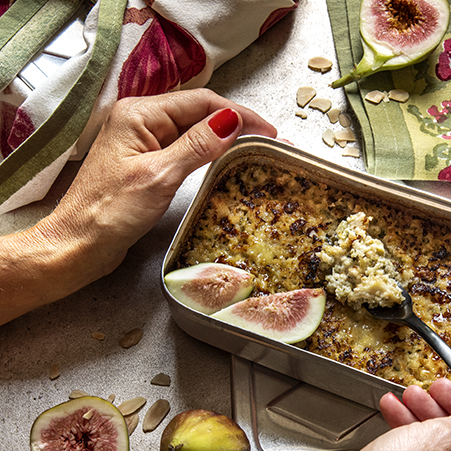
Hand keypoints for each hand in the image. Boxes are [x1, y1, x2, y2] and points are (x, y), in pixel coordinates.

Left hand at [0, 89, 275, 324]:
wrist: (79, 244)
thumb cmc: (110, 212)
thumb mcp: (160, 176)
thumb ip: (197, 145)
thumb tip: (233, 121)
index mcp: (139, 113)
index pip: (201, 102)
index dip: (239, 114)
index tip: (269, 131)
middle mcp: (139, 119)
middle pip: (198, 112)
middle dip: (235, 123)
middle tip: (268, 142)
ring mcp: (141, 140)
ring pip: (192, 129)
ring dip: (223, 137)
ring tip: (253, 150)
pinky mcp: (144, 161)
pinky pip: (183, 147)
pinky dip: (207, 151)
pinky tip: (223, 160)